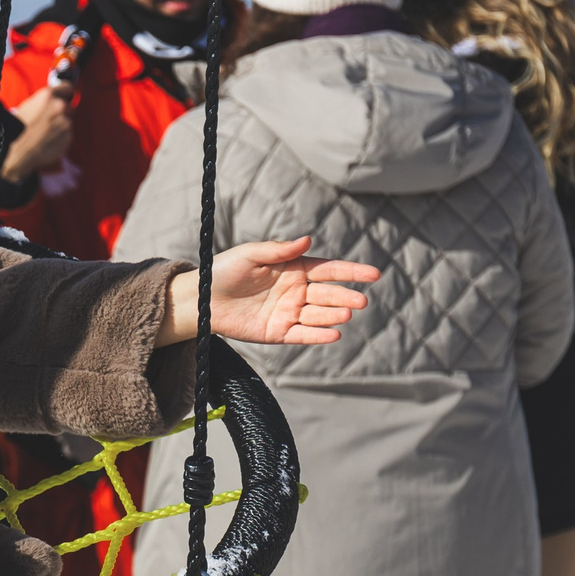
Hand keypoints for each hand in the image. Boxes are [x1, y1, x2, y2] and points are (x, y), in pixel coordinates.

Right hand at [0, 85, 74, 182]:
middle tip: (49, 120)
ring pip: (66, 120)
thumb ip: (42, 101)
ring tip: (45, 132)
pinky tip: (48, 140)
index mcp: (48, 96)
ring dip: (60, 125)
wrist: (20, 151)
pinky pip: (67, 134)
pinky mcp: (68, 135)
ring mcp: (65, 121)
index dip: (65, 91)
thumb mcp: (26, 107)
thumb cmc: (19, 130)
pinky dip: (60, 136)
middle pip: (67, 105)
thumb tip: (48, 101)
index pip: (66, 86)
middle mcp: (59, 106)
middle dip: (60, 112)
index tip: (66, 94)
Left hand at [163, 236, 380, 346]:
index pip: (329, 270)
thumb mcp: (250, 255)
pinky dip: (318, 335)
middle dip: (345, 297)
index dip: (352, 272)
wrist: (200, 299)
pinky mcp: (278, 332)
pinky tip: (334, 335)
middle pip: (328, 294)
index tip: (374, 274)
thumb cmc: (224, 271)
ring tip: (346, 314)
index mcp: (294, 268)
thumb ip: (278, 249)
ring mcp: (289, 313)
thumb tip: (308, 240)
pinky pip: (302, 335)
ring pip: (318, 315)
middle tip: (360, 302)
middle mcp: (296, 291)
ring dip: (333, 316)